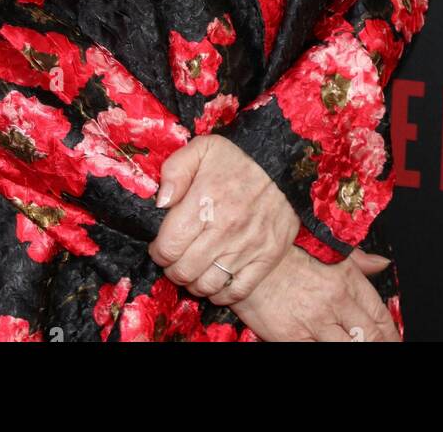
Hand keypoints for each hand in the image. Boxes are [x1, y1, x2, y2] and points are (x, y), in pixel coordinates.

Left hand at [147, 134, 299, 304]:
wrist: (284, 166)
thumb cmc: (238, 159)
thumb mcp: (202, 149)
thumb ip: (175, 171)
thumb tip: (161, 203)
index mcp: (206, 202)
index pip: (169, 246)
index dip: (158, 251)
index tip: (160, 245)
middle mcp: (226, 229)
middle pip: (184, 270)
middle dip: (172, 268)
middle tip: (174, 259)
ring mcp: (247, 247)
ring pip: (207, 285)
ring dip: (193, 282)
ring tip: (192, 269)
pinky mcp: (266, 259)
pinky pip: (236, 292)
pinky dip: (220, 294)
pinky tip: (214, 280)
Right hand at [228, 243, 401, 341]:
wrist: (247, 262)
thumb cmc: (287, 253)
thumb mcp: (326, 248)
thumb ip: (358, 260)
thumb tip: (382, 264)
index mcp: (346, 279)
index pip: (380, 316)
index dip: (391, 334)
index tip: (393, 340)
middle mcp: (334, 302)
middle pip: (370, 337)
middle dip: (380, 346)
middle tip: (383, 348)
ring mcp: (315, 323)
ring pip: (350, 348)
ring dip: (358, 349)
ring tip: (357, 346)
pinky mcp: (293, 339)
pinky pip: (319, 353)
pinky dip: (329, 352)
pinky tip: (330, 346)